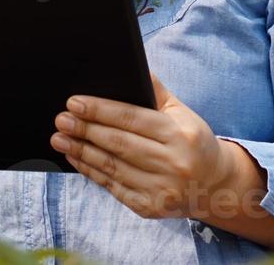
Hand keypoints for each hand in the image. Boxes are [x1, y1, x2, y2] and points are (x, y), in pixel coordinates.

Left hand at [49, 72, 241, 219]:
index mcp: (180, 135)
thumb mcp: (182, 112)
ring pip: (112, 167)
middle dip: (85, 130)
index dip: (100, 110)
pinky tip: (76, 158)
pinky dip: (91, 171)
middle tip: (60, 119)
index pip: (132, 118)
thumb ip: (156, 91)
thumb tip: (132, 65)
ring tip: (59, 138)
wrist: (214, 186)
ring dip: (81, 152)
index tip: (73, 102)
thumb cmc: (191, 141)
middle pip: (118, 143)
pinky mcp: (151, 208)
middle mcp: (173, 163)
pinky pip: (114, 187)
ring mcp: (162, 189)